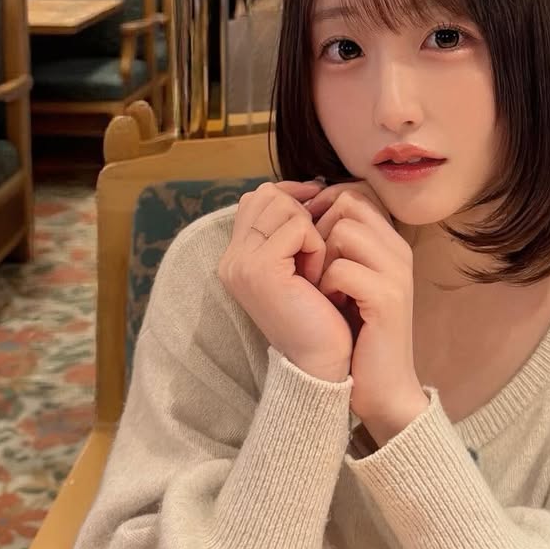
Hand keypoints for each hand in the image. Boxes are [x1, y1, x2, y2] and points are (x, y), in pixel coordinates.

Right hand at [218, 180, 352, 382]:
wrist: (319, 361)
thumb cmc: (317, 313)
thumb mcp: (298, 264)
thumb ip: (289, 230)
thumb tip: (310, 187)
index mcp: (235, 257)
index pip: (256, 198)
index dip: (290, 194)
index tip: (317, 206)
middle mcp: (231, 259)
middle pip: (268, 195)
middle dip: (300, 212)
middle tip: (314, 251)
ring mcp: (241, 263)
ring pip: (283, 206)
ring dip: (310, 231)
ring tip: (314, 267)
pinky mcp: (260, 269)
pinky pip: (299, 228)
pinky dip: (317, 247)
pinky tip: (316, 279)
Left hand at [310, 185, 428, 444]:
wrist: (381, 387)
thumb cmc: (353, 332)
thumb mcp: (344, 279)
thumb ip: (333, 244)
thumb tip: (296, 208)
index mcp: (388, 242)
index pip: (352, 193)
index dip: (319, 211)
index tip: (306, 245)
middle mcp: (397, 249)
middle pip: (347, 204)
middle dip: (317, 233)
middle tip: (313, 270)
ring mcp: (396, 272)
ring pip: (343, 231)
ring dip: (321, 259)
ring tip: (323, 289)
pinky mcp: (388, 298)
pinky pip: (342, 268)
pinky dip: (326, 286)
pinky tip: (330, 306)